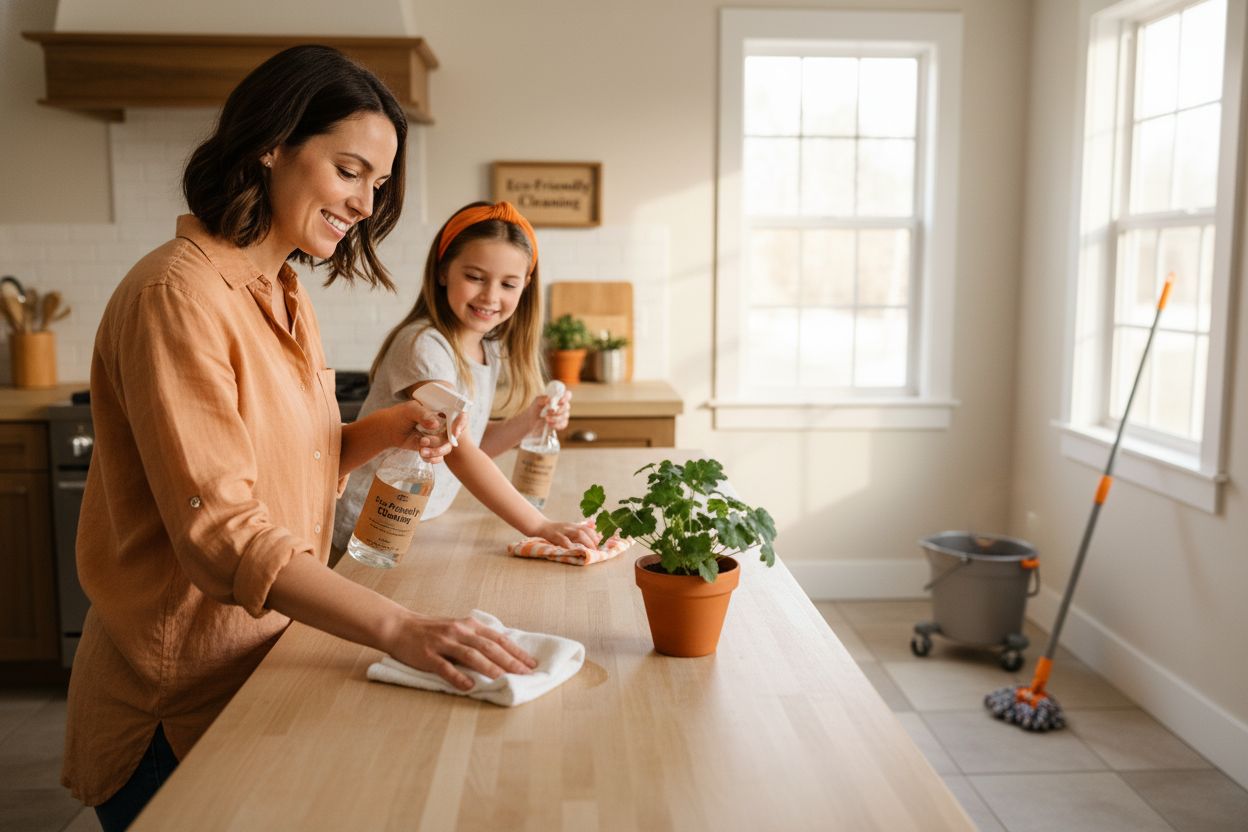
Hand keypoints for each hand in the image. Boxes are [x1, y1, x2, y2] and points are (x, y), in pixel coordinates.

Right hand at [389, 612, 536, 690]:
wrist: (399, 626)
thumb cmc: (431, 630)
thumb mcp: (458, 628)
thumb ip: (476, 638)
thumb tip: (502, 652)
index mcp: (469, 625)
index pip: (498, 638)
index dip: (516, 651)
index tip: (532, 663)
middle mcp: (459, 631)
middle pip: (489, 646)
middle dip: (509, 661)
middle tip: (526, 673)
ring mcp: (443, 643)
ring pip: (470, 655)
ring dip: (489, 668)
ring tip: (504, 680)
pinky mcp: (428, 655)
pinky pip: (445, 667)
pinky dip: (458, 677)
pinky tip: (469, 686)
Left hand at [390, 402, 465, 462]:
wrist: (389, 429)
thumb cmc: (400, 415)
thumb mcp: (411, 410)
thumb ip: (424, 415)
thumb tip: (436, 424)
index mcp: (441, 411)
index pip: (459, 416)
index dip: (460, 424)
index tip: (454, 433)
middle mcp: (443, 425)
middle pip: (453, 436)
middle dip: (441, 443)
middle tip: (424, 441)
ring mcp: (438, 437)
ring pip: (446, 448)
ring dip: (435, 451)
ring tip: (420, 449)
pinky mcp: (432, 448)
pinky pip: (439, 456)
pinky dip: (433, 458)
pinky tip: (422, 455)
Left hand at [531, 389, 571, 430]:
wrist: (531, 423)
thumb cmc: (535, 410)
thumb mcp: (536, 403)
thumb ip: (542, 399)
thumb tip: (550, 399)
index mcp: (558, 398)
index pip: (567, 395)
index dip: (566, 398)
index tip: (559, 402)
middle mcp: (562, 406)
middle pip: (567, 406)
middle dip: (558, 410)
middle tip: (548, 412)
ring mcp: (563, 415)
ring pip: (565, 416)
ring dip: (555, 418)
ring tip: (546, 419)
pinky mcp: (562, 424)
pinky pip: (563, 424)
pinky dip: (556, 425)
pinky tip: (549, 424)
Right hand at [536, 520, 600, 548]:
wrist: (541, 525)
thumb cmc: (555, 530)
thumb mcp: (568, 529)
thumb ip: (577, 532)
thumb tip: (590, 538)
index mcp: (573, 525)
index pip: (587, 528)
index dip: (595, 535)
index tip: (599, 543)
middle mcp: (570, 526)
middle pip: (585, 531)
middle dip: (592, 540)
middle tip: (596, 549)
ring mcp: (563, 530)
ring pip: (578, 533)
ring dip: (586, 542)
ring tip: (590, 550)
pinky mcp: (555, 535)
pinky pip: (564, 540)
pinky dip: (570, 545)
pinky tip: (574, 550)